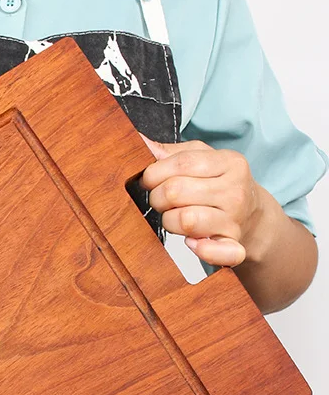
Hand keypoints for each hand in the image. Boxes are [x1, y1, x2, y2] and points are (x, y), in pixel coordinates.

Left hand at [140, 135, 265, 267]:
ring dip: (168, 221)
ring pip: (184, 220)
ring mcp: (234, 220)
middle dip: (157, 198)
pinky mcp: (232, 245)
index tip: (149, 180)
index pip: (182, 163)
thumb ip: (172, 152)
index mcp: (230, 163)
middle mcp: (235, 191)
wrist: (253, 216)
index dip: (155, 173)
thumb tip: (140, 142)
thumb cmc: (219, 184)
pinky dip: (201, 250)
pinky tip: (192, 243)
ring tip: (173, 217)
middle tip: (161, 201)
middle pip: (175, 191)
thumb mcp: (204, 159)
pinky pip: (216, 252)